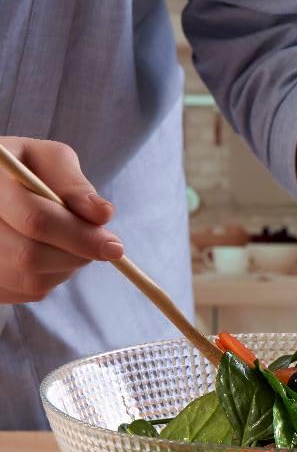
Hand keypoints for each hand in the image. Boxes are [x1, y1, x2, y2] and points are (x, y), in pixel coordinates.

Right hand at [0, 137, 123, 303]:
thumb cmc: (26, 170)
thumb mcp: (47, 160)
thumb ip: (72, 183)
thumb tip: (101, 215)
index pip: (35, 220)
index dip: (79, 235)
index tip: (115, 246)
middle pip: (31, 257)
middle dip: (77, 254)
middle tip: (102, 245)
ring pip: (32, 280)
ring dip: (66, 266)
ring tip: (68, 241)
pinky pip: (29, 292)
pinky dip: (51, 276)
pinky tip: (48, 253)